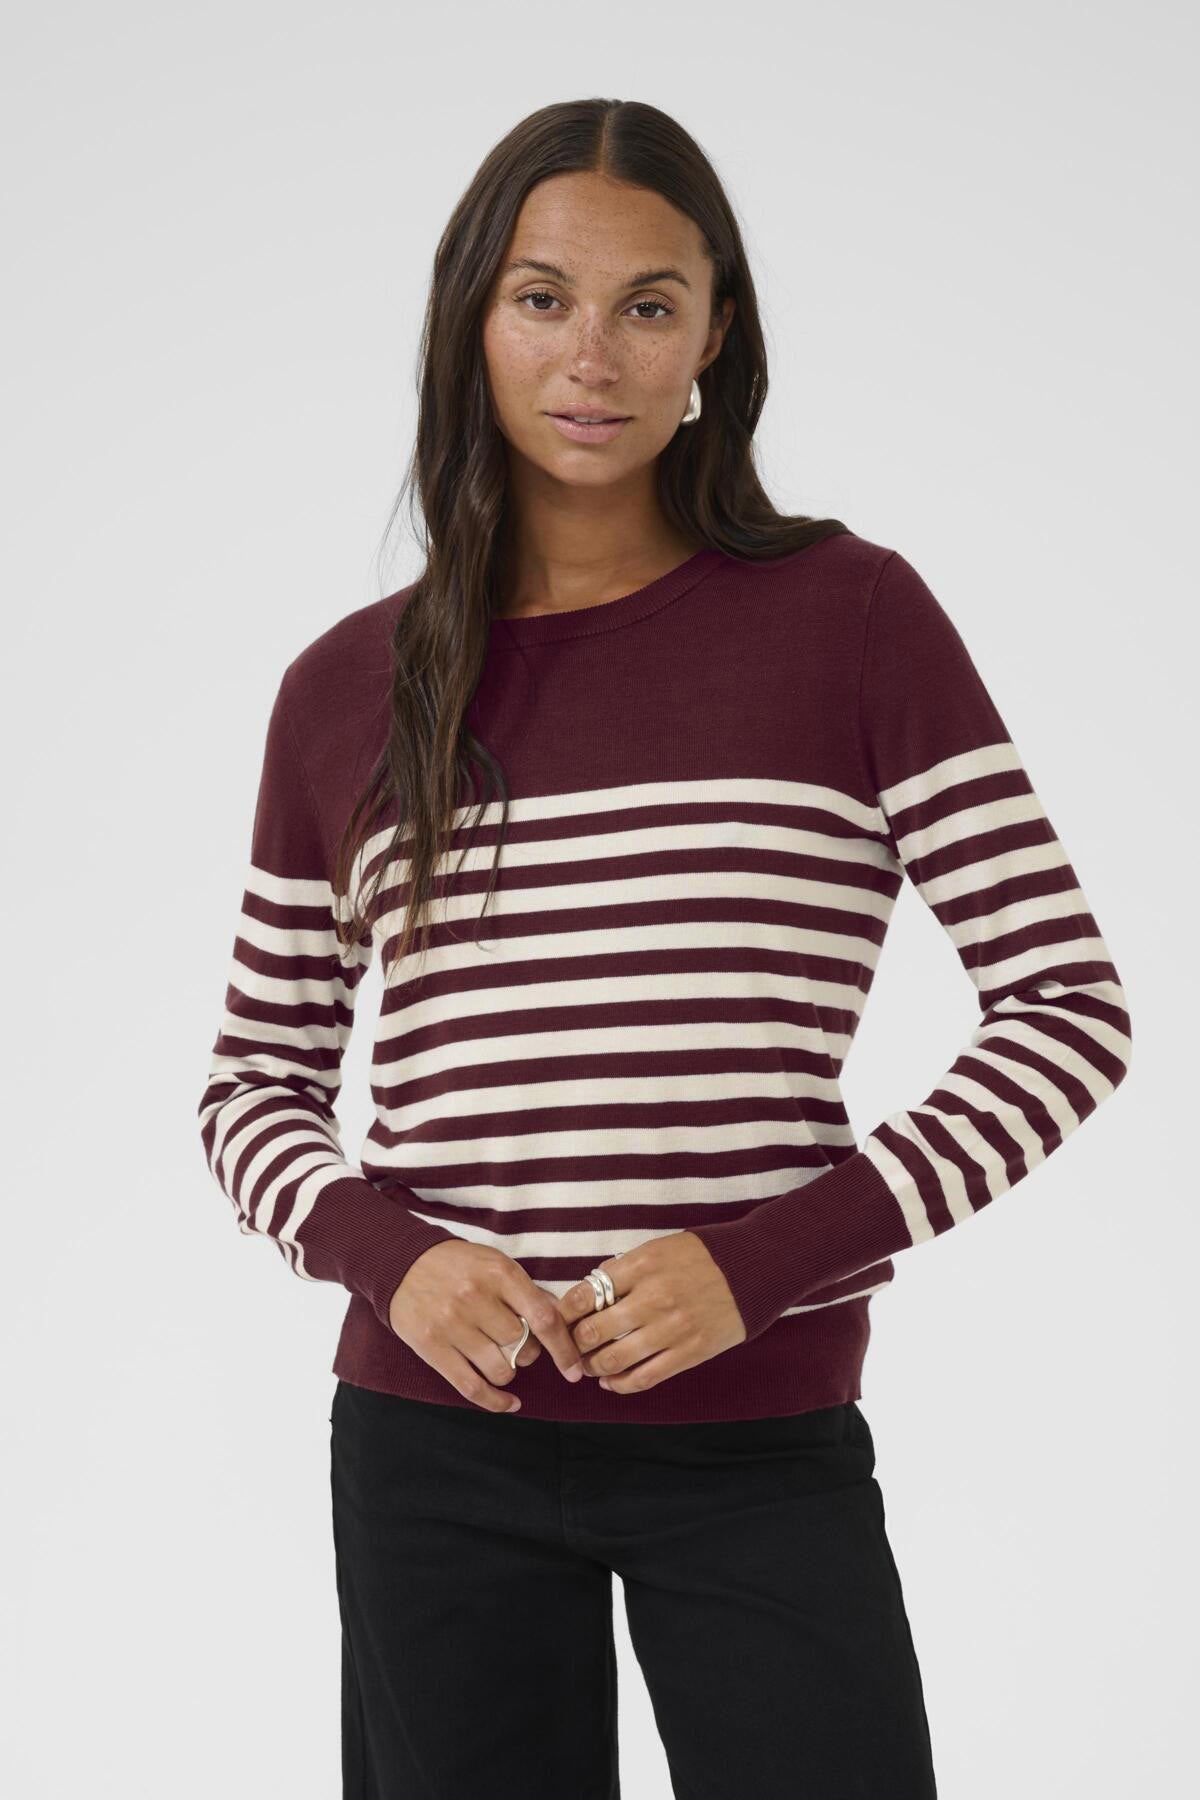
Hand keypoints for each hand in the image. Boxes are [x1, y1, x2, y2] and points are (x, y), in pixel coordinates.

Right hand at [387, 1239, 584, 1412]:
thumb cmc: (458, 1264)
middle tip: (518, 1343)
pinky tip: (509, 1402)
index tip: (574, 1369)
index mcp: (499, 1274)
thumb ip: (528, 1291)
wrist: (402, 1262)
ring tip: (500, 1357)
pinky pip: (471, 1386)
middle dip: (529, 1353)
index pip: (544, 1319)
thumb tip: (564, 1318)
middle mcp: (476, 1299)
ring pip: (501, 1369)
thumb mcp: (496, 1264)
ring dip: (509, 1371)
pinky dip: (495, 1401)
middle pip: (523, 1347)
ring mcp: (452, 1324)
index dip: (564, 1349)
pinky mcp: (432, 1347)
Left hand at [553, 1232, 746, 1394]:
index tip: (558, 1319)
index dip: (564, 1313)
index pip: (585, 1294)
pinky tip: (610, 1382)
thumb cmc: (701, 1257)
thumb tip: (588, 1292)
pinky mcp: (690, 1352)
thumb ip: (624, 1269)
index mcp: (642, 1265)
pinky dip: (620, 1384)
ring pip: (614, 1359)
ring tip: (588, 1366)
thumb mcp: (658, 1249)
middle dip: (574, 1343)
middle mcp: (654, 1297)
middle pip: (593, 1331)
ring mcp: (672, 1328)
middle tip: (570, 1346)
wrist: (753, 1270)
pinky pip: (644, 1377)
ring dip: (593, 1367)